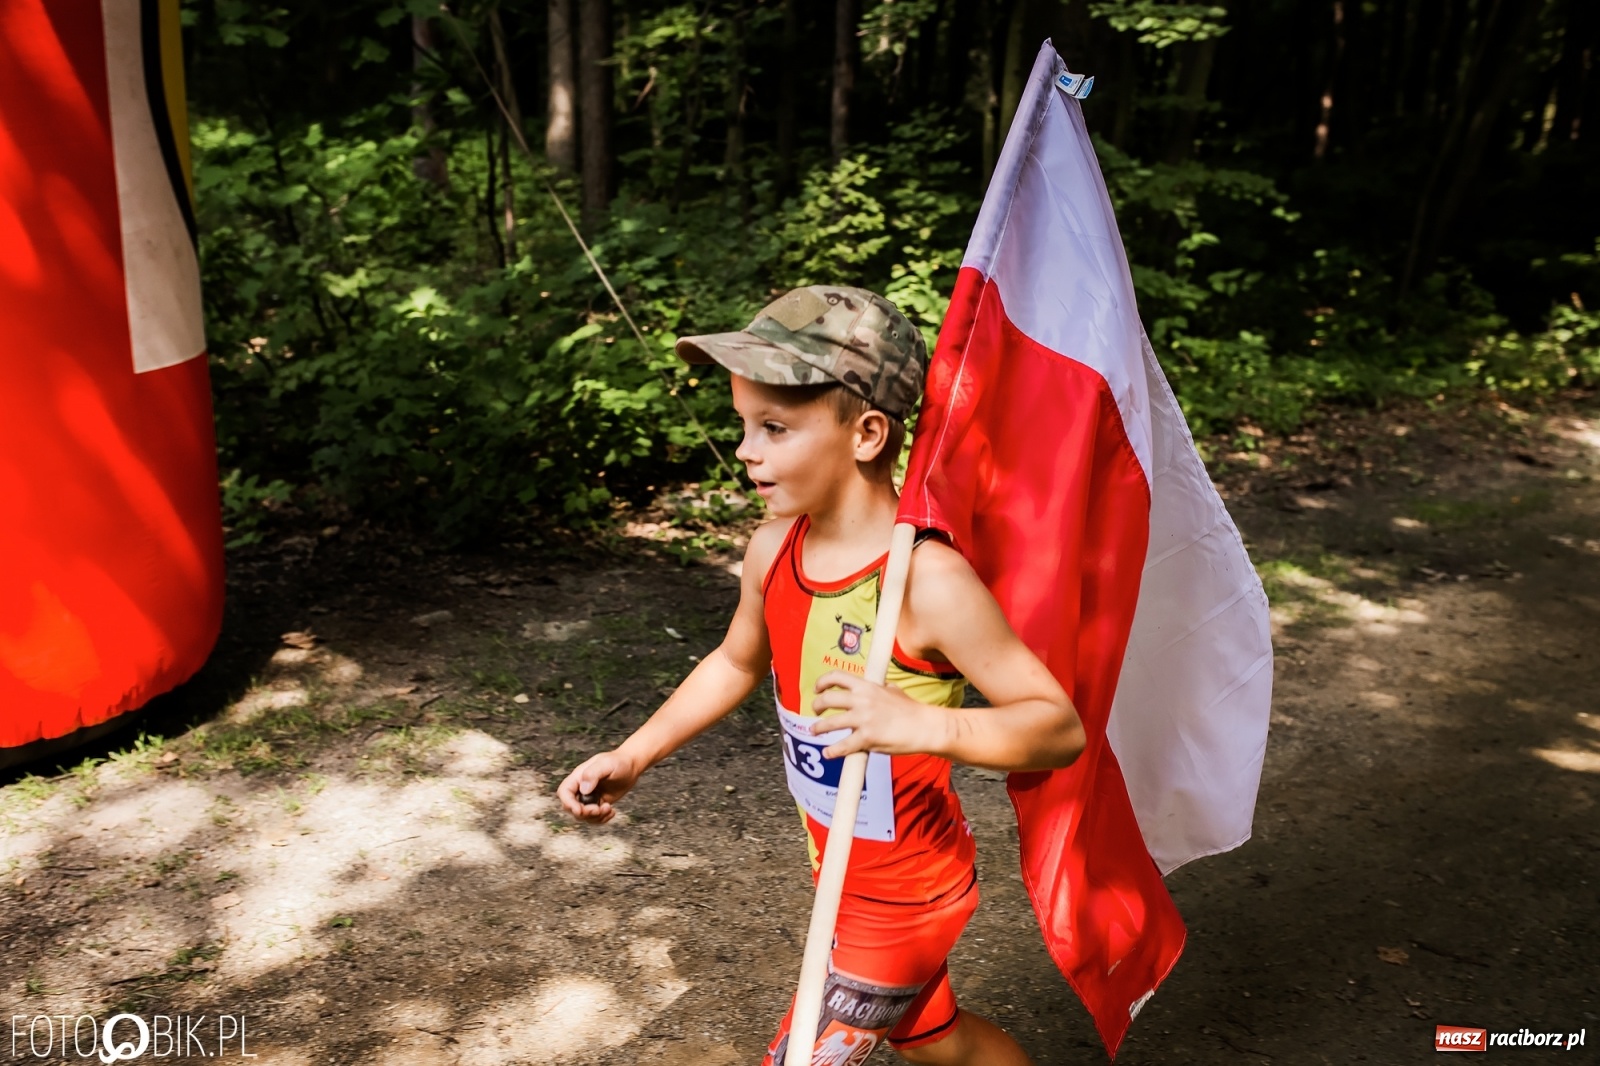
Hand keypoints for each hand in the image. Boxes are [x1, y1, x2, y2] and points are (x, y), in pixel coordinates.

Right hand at [556, 750, 641, 823]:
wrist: (631, 766)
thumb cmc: (618, 762)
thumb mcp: (606, 764)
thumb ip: (593, 774)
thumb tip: (583, 790)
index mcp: (578, 777)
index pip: (564, 792)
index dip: (568, 803)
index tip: (580, 810)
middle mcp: (581, 788)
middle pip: (571, 807)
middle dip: (584, 813)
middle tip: (599, 809)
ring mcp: (589, 798)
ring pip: (583, 816)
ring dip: (595, 817)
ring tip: (609, 808)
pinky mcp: (598, 804)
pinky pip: (594, 818)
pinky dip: (602, 819)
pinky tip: (612, 811)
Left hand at [808, 671, 938, 758]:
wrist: (924, 726)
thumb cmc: (911, 710)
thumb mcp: (894, 690)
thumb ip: (881, 688)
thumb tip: (879, 687)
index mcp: (867, 687)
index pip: (837, 677)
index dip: (822, 682)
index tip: (817, 689)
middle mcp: (861, 700)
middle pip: (828, 699)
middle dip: (817, 705)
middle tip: (816, 710)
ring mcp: (863, 719)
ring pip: (829, 723)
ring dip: (818, 728)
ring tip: (815, 731)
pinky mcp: (866, 738)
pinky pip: (842, 746)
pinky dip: (832, 751)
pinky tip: (828, 753)